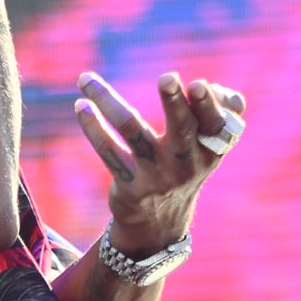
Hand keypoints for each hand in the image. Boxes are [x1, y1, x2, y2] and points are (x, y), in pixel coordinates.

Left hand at [73, 70, 245, 255]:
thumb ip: (219, 112)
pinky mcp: (131, 184)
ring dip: (108, 100)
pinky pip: (109, 151)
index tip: (198, 84)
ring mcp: (157, 174)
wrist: (161, 223)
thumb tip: (212, 86)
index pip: (217, 124)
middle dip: (175, 102)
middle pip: (183, 128)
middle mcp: (187, 162)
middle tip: (167, 77)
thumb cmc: (185, 165)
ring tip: (86, 79)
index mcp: (212, 149)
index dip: (209, 105)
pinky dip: (92, 127)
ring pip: (132, 130)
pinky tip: (80, 105)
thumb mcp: (208, 146)